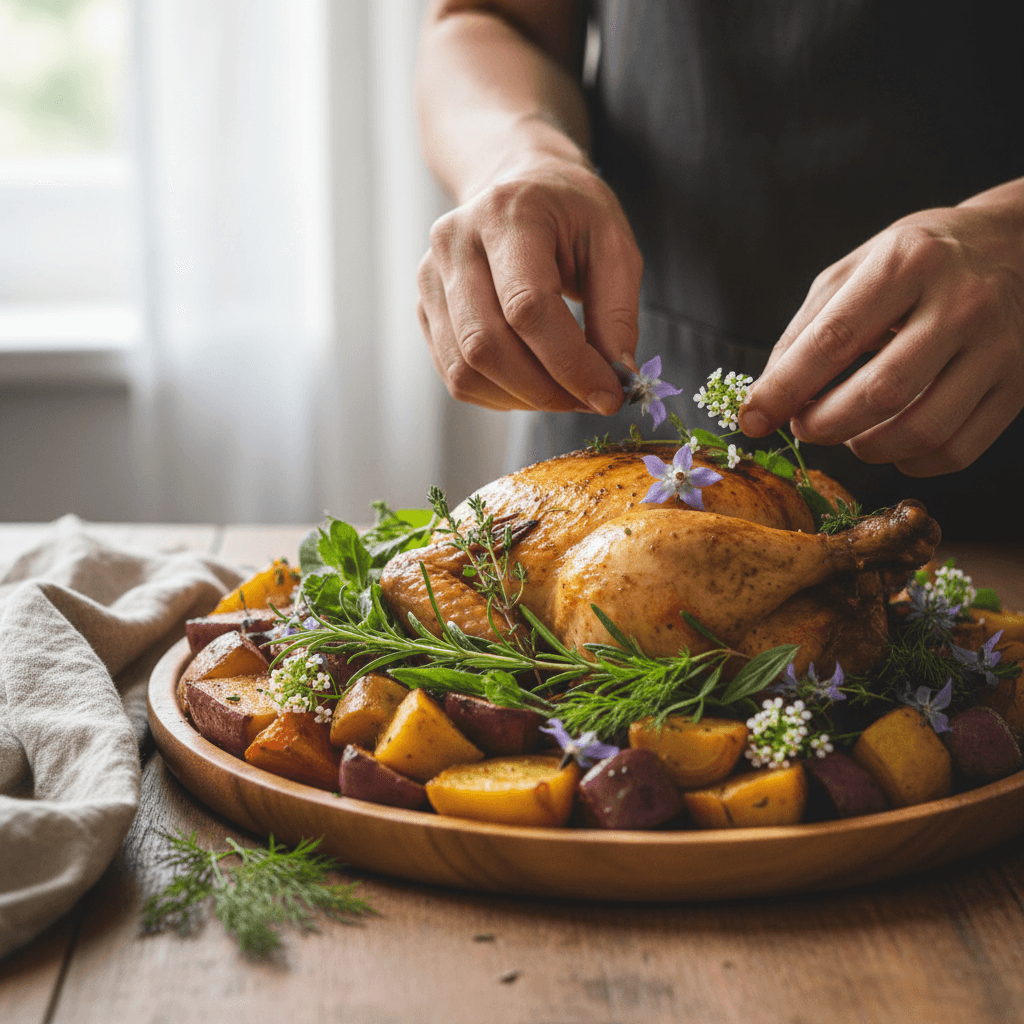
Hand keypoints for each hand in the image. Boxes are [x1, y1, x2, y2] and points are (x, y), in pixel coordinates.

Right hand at [416, 153, 642, 412]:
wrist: (519, 185)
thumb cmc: (571, 214)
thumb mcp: (614, 245)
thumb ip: (617, 313)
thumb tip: (615, 379)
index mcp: (507, 215)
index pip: (526, 307)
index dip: (569, 362)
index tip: (608, 395)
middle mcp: (455, 244)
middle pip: (487, 345)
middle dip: (546, 390)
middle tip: (589, 401)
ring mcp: (431, 278)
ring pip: (466, 369)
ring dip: (523, 398)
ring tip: (565, 394)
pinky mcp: (426, 309)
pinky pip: (456, 376)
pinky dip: (501, 396)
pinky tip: (535, 386)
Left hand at [739, 184, 1023, 475]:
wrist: (1016, 244)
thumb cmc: (916, 262)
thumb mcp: (854, 270)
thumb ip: (806, 330)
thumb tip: (766, 398)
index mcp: (907, 262)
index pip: (833, 340)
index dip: (785, 389)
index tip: (752, 420)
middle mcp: (960, 302)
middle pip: (879, 392)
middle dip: (824, 425)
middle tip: (804, 426)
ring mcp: (998, 346)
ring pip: (921, 430)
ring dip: (865, 448)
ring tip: (847, 433)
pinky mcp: (1017, 384)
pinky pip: (955, 450)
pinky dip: (909, 462)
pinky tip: (891, 443)